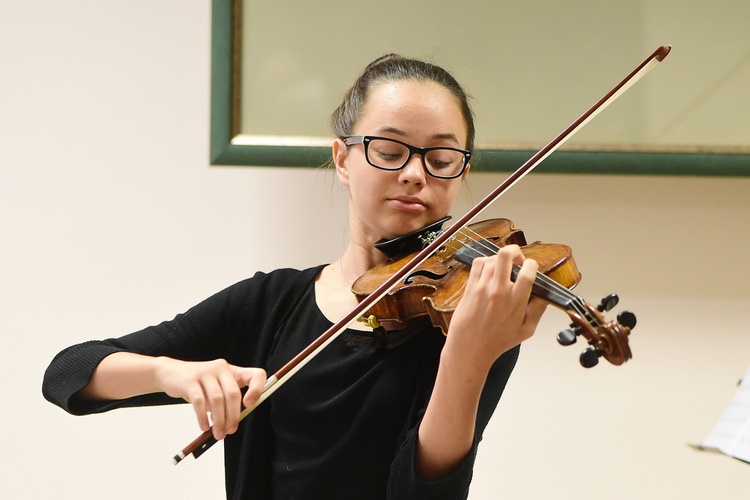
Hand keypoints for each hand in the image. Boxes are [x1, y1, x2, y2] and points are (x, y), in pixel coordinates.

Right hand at [155, 358, 266, 439]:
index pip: (256, 374)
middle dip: (233, 416)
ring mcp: (205, 372)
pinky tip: (204, 426)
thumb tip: (234, 422)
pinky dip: (202, 417)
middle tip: (230, 431)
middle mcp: (221, 368)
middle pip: (233, 394)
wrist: (170, 373)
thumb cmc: (197, 384)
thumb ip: (226, 400)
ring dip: (219, 420)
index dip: (257, 390)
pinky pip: (199, 402)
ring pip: (217, 400)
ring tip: (217, 433)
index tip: (250, 405)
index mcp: (232, 371)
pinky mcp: (190, 380)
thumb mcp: (216, 388)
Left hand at [445, 244, 546, 369]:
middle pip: (506, 255)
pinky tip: (489, 271)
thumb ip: (538, 309)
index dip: (532, 264)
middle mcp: (499, 290)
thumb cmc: (498, 341)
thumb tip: (546, 294)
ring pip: (492, 258)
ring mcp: (482, 287)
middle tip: (517, 260)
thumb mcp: (527, 330)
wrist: (470, 348)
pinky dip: (485, 262)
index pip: (528, 270)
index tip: (531, 269)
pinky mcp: (470, 287)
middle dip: (515, 251)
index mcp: (516, 300)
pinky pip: (477, 264)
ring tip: (503, 269)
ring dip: (500, 260)